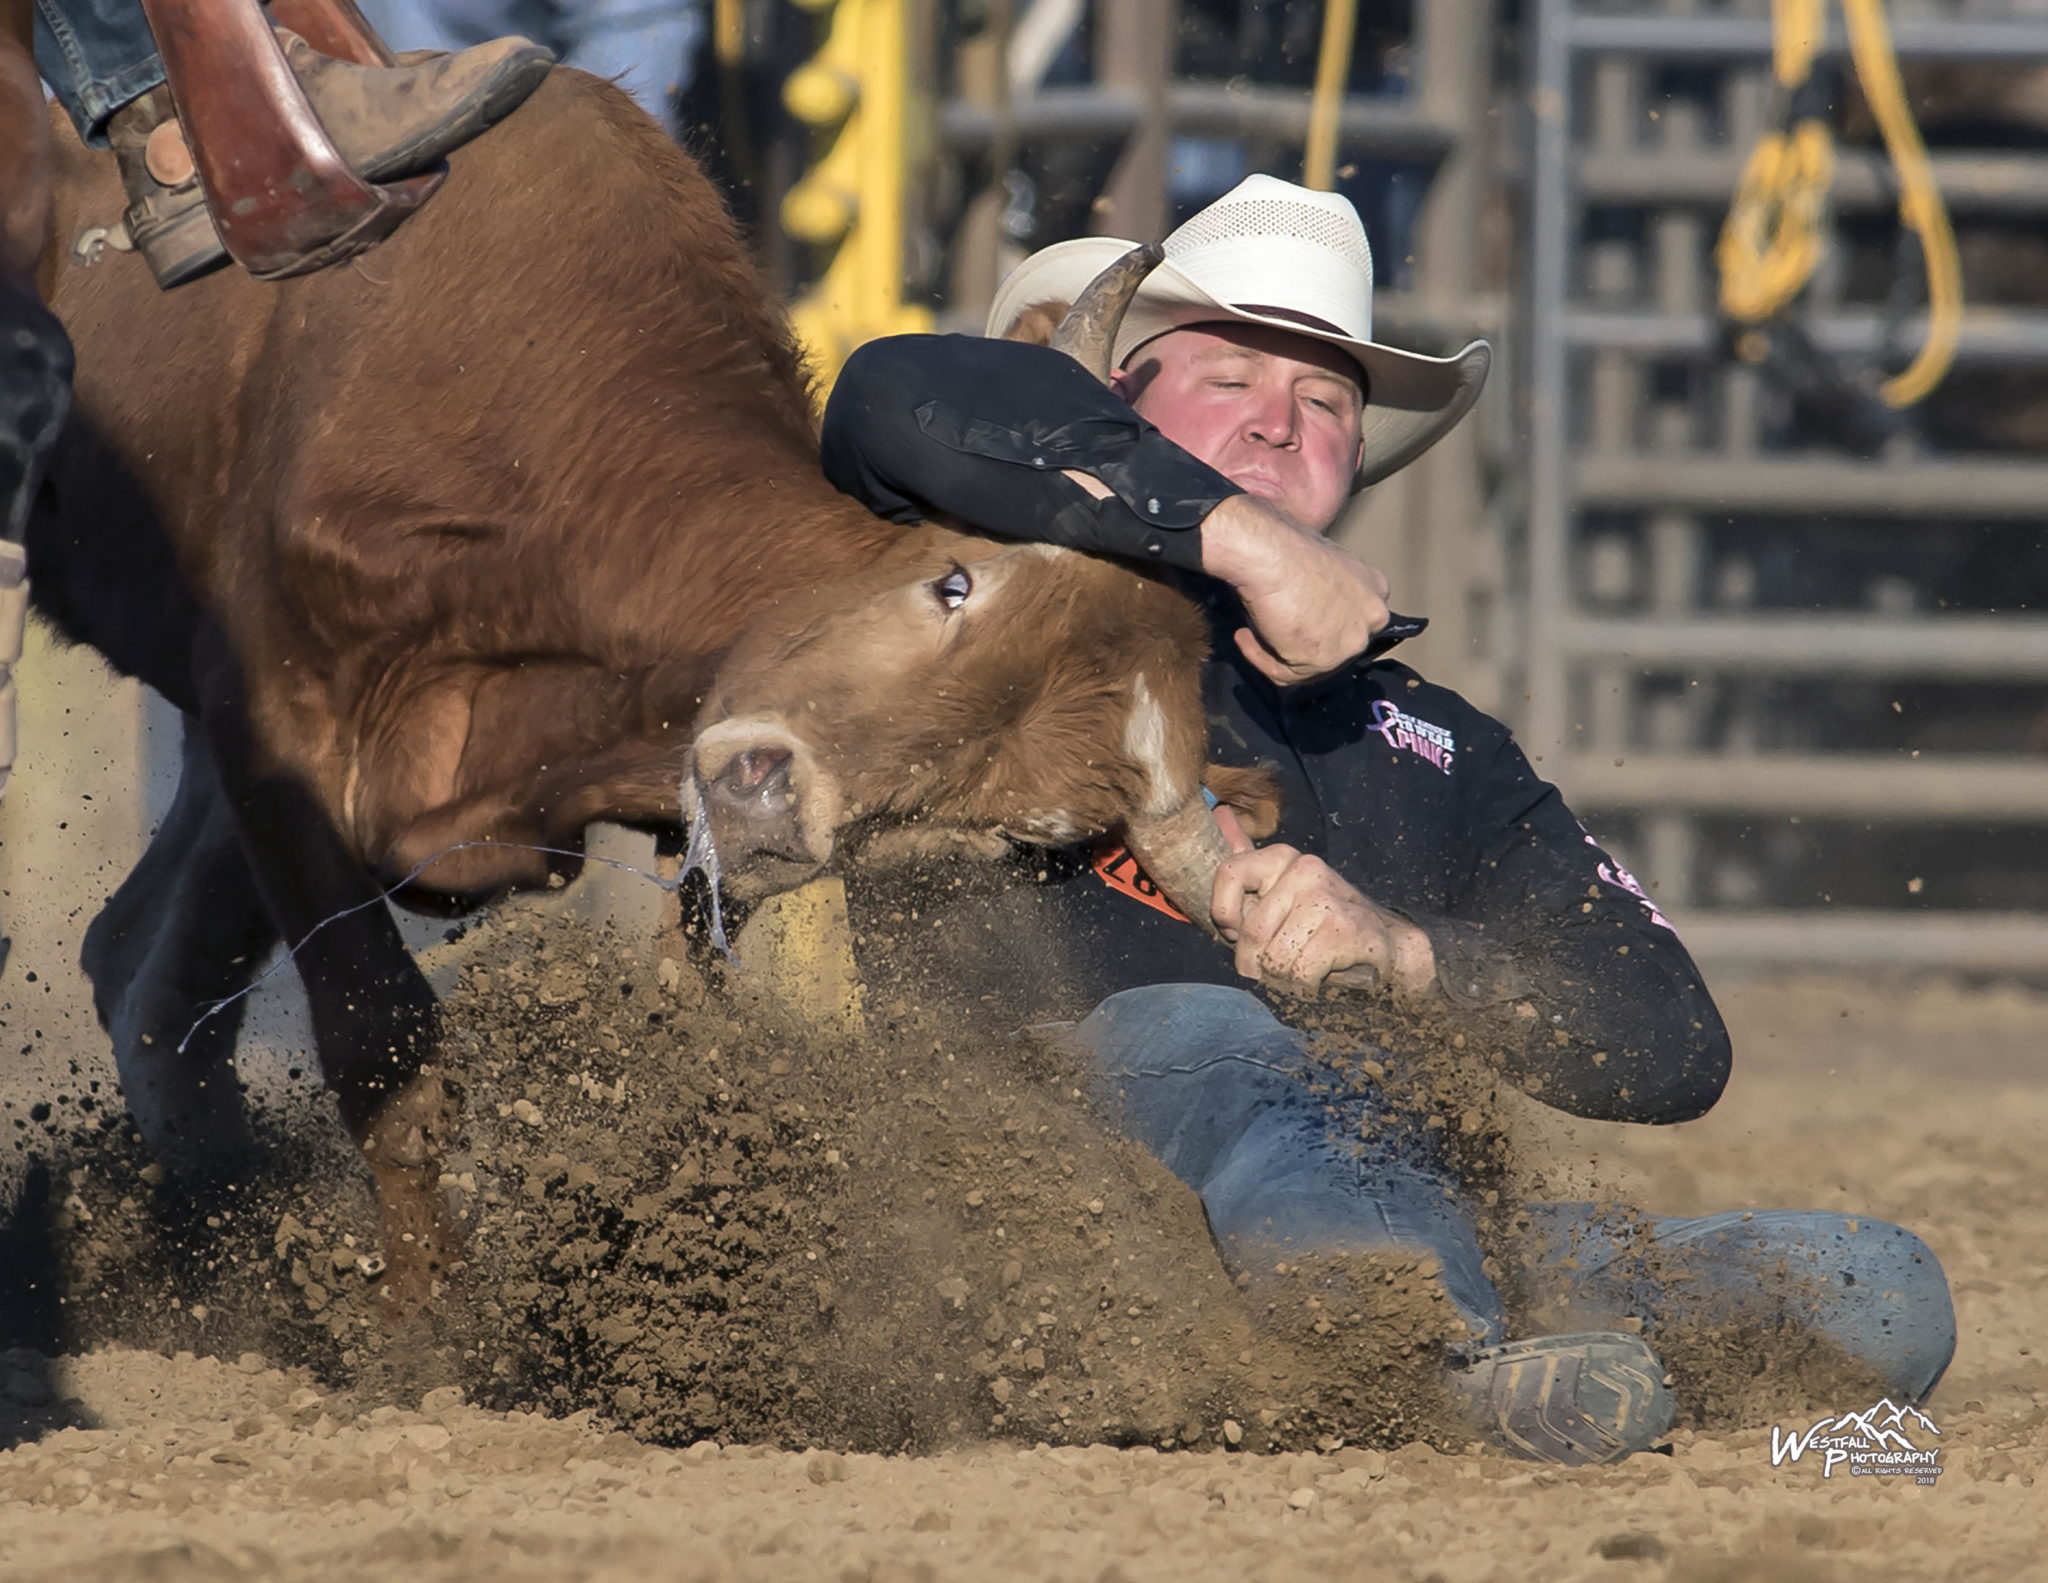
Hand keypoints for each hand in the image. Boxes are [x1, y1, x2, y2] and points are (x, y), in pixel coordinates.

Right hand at [1198, 495, 1390, 684]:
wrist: (1268, 551)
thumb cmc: (1284, 547)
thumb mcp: (1318, 566)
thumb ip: (1325, 593)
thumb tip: (1306, 613)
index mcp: (1375, 588)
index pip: (1351, 622)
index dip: (1319, 627)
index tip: (1292, 622)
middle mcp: (1374, 616)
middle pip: (1335, 648)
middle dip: (1300, 646)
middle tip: (1268, 634)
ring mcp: (1352, 640)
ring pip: (1310, 666)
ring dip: (1275, 653)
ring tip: (1250, 634)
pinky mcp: (1324, 659)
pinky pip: (1285, 674)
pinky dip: (1259, 658)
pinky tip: (1243, 636)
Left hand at [1209, 807, 1435, 996]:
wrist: (1386, 943)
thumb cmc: (1321, 923)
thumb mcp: (1280, 891)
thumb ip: (1247, 863)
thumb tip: (1220, 813)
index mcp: (1282, 857)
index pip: (1228, 873)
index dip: (1225, 914)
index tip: (1237, 931)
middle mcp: (1304, 870)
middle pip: (1252, 932)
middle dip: (1257, 962)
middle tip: (1280, 961)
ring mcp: (1326, 898)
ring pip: (1275, 958)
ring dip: (1284, 977)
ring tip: (1305, 964)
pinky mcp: (1344, 928)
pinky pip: (1300, 972)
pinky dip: (1305, 985)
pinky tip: (1323, 972)